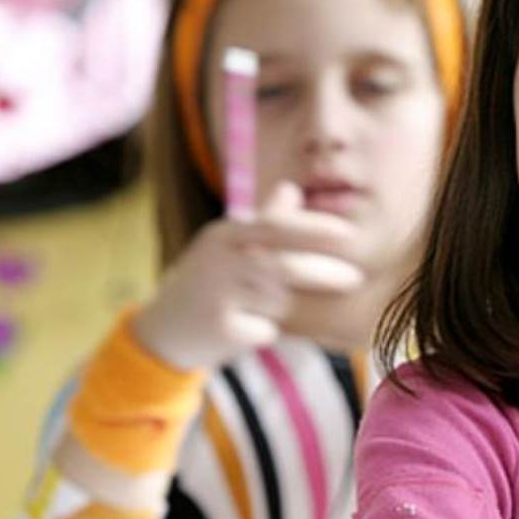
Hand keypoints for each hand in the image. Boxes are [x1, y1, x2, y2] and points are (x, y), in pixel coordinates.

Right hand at [132, 182, 364, 370]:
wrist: (161, 330)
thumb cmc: (209, 280)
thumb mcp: (227, 244)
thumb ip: (264, 220)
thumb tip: (292, 188)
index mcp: (226, 234)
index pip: (276, 227)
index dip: (314, 229)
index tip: (348, 235)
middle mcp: (220, 260)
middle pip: (284, 266)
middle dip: (325, 272)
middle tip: (356, 278)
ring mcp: (217, 296)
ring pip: (278, 300)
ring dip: (283, 304)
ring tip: (258, 305)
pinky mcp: (219, 330)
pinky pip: (267, 330)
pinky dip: (266, 330)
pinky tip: (244, 329)